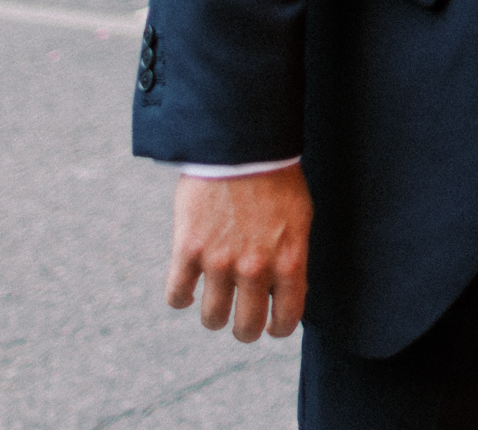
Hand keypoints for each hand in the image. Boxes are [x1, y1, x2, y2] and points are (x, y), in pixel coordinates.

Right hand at [167, 164, 311, 341]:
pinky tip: (188, 291)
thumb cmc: (277, 181)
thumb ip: (292, 257)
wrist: (242, 148)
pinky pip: (177, 295)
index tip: (272, 327)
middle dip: (245, 330)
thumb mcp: (300, 219)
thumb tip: (286, 290)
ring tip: (216, 304)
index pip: (286, 318)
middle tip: (243, 322)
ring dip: (214, 316)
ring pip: (212, 318)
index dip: (278, 328)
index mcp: (289, 260)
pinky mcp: (188, 250)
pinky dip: (181, 298)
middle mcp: (255, 268)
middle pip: (246, 327)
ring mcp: (219, 262)